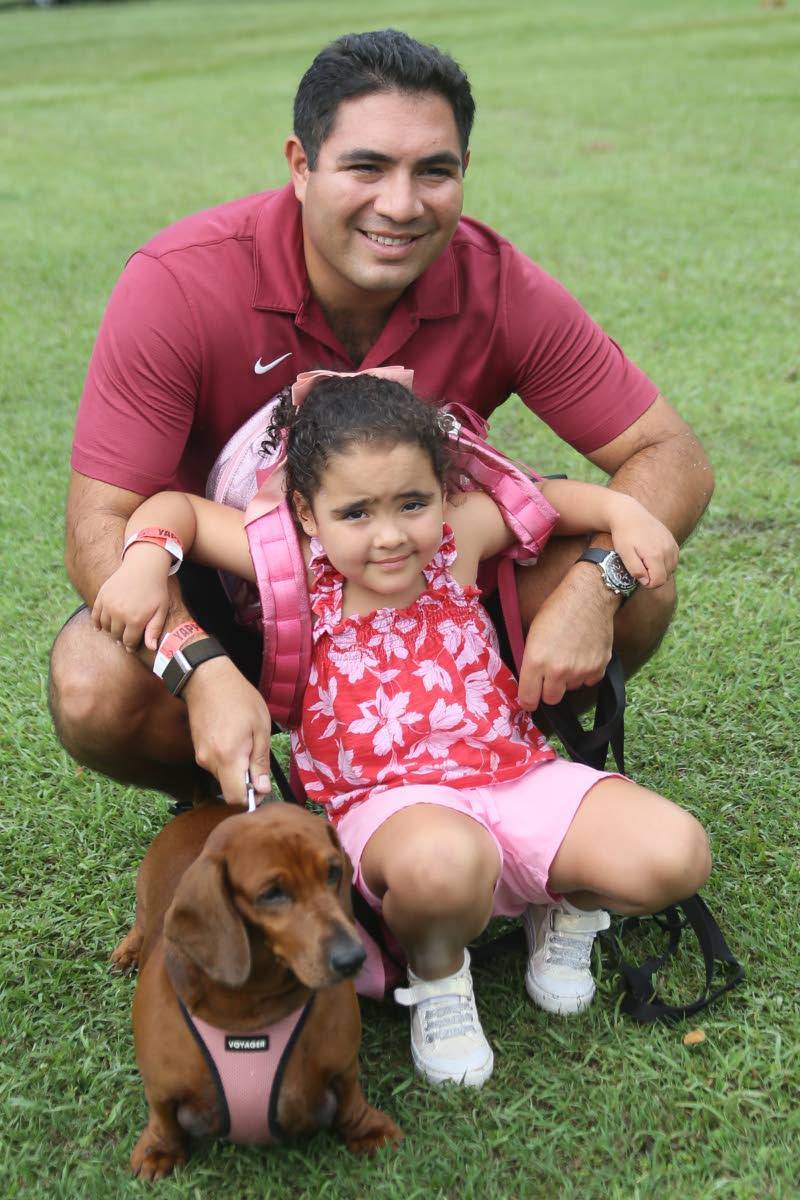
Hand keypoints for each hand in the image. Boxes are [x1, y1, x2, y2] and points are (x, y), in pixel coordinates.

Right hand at [91, 555, 169, 651]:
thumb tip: (151, 648)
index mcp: (136, 619)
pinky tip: (99, 627)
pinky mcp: (102, 596)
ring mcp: (109, 605)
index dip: (131, 646)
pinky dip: (96, 623)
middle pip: (116, 635)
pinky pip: (95, 615)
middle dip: (122, 637)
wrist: (144, 567)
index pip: (129, 642)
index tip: (132, 646)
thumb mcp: (161, 610)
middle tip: (126, 636)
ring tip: (117, 628)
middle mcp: (120, 613)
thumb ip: (154, 630)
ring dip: (111, 630)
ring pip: (105, 627)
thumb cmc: (155, 590)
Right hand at [182, 656, 272, 804]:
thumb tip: (262, 790)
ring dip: (237, 769)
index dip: (251, 799)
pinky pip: (216, 765)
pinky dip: (227, 760)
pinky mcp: (197, 751)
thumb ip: (260, 762)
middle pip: (229, 788)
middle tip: (258, 757)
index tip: (262, 787)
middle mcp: (210, 762)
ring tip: (246, 742)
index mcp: (228, 757)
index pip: (236, 798)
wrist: (207, 679)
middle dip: (246, 782)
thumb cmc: (239, 698)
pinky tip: (234, 739)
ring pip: (223, 777)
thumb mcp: (260, 727)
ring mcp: (200, 757)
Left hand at [517, 572, 614, 710]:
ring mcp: (580, 671)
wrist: (589, 596)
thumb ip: (530, 661)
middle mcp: (558, 670)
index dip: (528, 700)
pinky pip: (589, 681)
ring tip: (569, 655)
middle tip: (550, 674)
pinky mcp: (599, 668)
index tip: (529, 698)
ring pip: (571, 689)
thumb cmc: (556, 609)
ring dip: (568, 679)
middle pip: (551, 699)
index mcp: (536, 661)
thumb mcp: (532, 633)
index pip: (528, 699)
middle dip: (548, 690)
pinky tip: (584, 655)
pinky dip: (586, 673)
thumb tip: (530, 681)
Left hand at [609, 497, 678, 588]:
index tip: (638, 577)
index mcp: (655, 555)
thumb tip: (646, 581)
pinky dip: (665, 562)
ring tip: (645, 561)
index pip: (658, 581)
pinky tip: (652, 556)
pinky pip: (673, 559)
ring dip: (660, 570)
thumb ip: (635, 569)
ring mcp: (672, 544)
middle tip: (639, 567)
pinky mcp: (673, 540)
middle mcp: (667, 550)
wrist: (629, 514)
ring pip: (671, 568)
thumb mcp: (624, 553)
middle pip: (665, 576)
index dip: (647, 584)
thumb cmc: (624, 534)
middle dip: (653, 577)